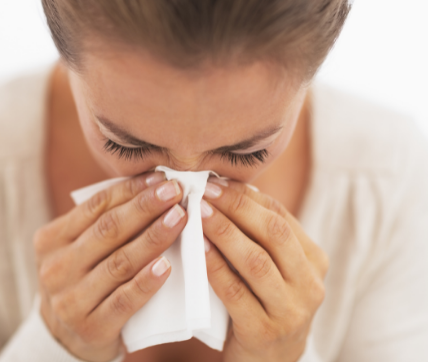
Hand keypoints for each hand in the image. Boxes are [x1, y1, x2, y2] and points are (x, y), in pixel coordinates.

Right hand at [33, 172, 186, 361]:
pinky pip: (124, 300)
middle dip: (145, 207)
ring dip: (153, 237)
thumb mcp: (77, 251)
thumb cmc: (81, 282)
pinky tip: (167, 265)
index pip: (95, 206)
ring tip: (180, 219)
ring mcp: (71, 299)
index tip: (161, 178)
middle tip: (176, 192)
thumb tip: (150, 190)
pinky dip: (147, 281)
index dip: (130, 190)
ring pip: (119, 262)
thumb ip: (101, 225)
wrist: (64, 340)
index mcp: (51, 239)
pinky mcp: (92, 326)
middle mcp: (56, 267)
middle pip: (108, 230)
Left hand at [201, 178, 328, 361]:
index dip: (247, 197)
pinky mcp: (264, 331)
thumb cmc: (264, 304)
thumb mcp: (275, 270)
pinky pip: (235, 291)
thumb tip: (227, 191)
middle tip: (205, 191)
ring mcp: (291, 310)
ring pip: (255, 261)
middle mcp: (310, 284)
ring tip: (198, 212)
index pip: (280, 217)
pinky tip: (197, 248)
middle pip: (273, 234)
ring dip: (224, 232)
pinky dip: (215, 266)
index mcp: (314, 261)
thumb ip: (259, 237)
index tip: (217, 181)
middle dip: (236, 207)